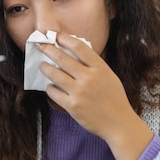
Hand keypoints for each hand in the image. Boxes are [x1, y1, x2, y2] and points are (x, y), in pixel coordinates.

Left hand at [37, 33, 152, 159]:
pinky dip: (50, 88)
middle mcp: (88, 78)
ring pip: (54, 74)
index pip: (79, 47)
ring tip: (42, 65)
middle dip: (48, 49)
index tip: (56, 36)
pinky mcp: (72, 106)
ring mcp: (79, 92)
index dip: (65, 39)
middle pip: (62, 58)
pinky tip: (50, 86)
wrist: (118, 123)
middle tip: (40, 45)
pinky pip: (53, 92)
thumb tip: (74, 52)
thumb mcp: (109, 76)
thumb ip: (94, 65)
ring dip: (45, 68)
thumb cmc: (114, 98)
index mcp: (100, 68)